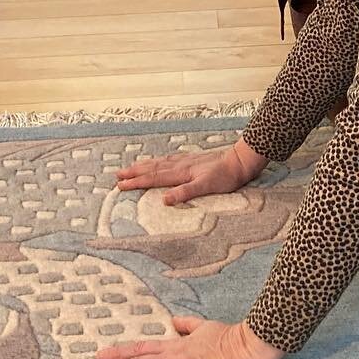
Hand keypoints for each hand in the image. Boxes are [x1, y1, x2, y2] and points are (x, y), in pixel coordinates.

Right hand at [114, 138, 267, 205]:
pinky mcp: (194, 159)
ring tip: (132, 166)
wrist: (241, 161)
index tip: (120, 185)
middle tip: (118, 175)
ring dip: (144, 165)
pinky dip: (160, 161)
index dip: (136, 182)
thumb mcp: (207, 187)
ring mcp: (187, 160)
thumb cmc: (226, 177)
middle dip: (135, 172)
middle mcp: (181, 164)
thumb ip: (185, 192)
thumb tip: (164, 199)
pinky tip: (160, 161)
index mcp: (181, 172)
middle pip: (153, 168)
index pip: (154, 178)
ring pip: (160, 162)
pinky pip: (170, 159)